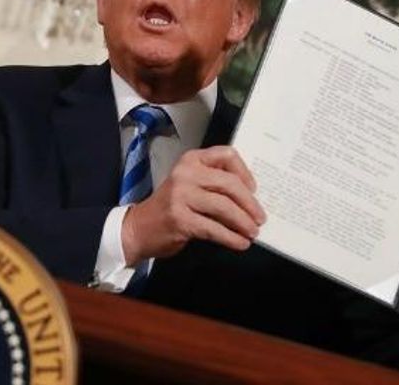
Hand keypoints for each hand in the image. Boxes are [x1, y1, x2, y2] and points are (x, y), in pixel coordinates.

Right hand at [121, 145, 265, 264]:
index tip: (253, 189)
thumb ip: (213, 182)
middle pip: (229, 184)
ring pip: (224, 207)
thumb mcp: (189, 184)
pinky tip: (239, 243)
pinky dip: (231, 238)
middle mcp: (185, 174)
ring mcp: (181, 196)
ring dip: (243, 222)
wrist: (139, 228)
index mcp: (191, 160)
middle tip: (260, 217)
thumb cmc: (170, 207)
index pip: (227, 155)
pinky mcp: (180, 219)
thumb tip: (250, 197)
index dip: (245, 173)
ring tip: (252, 232)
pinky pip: (214, 228)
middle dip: (250, 203)